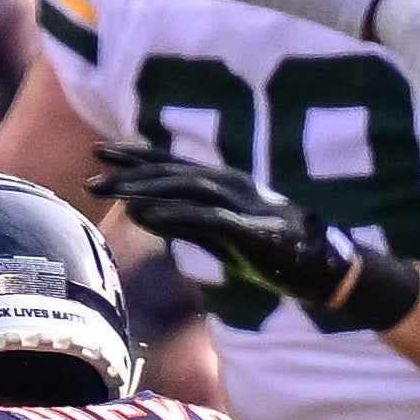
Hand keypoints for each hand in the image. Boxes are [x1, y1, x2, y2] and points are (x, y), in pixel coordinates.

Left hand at [90, 157, 419, 332]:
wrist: (327, 268)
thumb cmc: (273, 251)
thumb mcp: (220, 236)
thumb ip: (182, 224)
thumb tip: (138, 214)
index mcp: (223, 184)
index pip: (173, 164)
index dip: (136, 156)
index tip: (100, 151)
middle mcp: (231, 185)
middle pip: (174, 172)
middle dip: (131, 173)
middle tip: (93, 176)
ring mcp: (243, 205)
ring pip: (187, 188)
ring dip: (148, 188)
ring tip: (112, 191)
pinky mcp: (252, 229)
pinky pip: (208, 219)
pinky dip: (176, 215)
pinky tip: (148, 216)